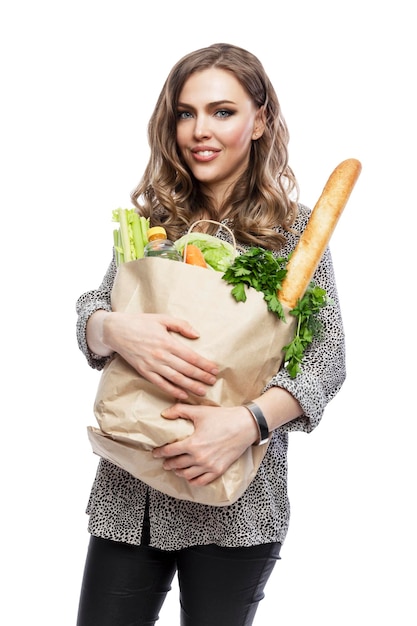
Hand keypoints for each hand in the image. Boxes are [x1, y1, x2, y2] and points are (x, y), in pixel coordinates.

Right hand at [103, 312, 218, 399]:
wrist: (116, 330)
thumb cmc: (140, 323)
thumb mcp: (162, 318)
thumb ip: (181, 325)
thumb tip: (197, 334)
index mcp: (167, 342)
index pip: (191, 356)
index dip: (204, 364)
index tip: (214, 369)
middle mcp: (161, 355)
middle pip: (186, 369)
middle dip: (201, 377)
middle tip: (213, 382)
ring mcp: (152, 365)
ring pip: (175, 379)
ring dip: (190, 386)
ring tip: (202, 391)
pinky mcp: (144, 372)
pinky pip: (160, 384)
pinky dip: (172, 390)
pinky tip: (182, 395)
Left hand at [152, 404, 258, 484]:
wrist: (245, 426)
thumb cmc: (223, 417)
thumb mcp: (200, 411)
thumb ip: (179, 410)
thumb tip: (164, 414)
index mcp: (193, 443)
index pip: (169, 451)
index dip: (159, 452)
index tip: (155, 452)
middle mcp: (199, 458)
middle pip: (176, 464)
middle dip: (168, 463)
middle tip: (164, 461)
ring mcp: (209, 466)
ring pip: (187, 474)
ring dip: (178, 471)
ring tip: (175, 468)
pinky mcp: (218, 470)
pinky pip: (201, 481)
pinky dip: (192, 480)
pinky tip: (189, 475)